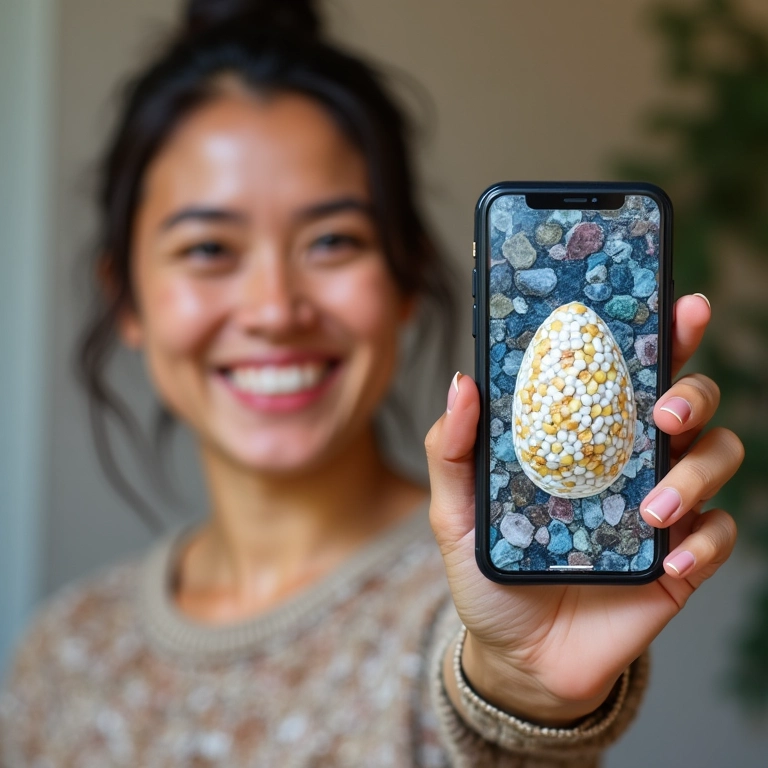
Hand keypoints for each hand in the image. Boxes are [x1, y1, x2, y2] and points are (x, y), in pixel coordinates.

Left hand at [425, 293, 742, 725]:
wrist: (519, 655)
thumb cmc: (492, 571)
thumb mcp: (456, 511)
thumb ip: (453, 451)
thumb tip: (463, 382)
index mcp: (581, 436)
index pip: (625, 373)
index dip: (659, 335)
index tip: (679, 307)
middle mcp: (628, 460)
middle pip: (688, 402)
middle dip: (691, 392)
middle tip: (663, 414)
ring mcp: (659, 507)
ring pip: (716, 457)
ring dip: (696, 473)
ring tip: (652, 508)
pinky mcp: (679, 560)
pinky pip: (720, 536)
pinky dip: (705, 542)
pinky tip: (672, 560)